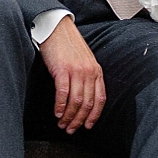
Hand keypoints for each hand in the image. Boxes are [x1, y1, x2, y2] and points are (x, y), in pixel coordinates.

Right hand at [38, 17, 106, 132]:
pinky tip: (56, 112)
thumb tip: (83, 98)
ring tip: (61, 123)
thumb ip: (87, 77)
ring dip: (68, 116)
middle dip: (79, 120)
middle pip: (87, 103)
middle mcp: (89, 72)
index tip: (87, 126)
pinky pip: (63, 93)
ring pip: (76, 101)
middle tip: (70, 129)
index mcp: (96, 71)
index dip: (94, 115)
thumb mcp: (84, 61)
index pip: (100, 99)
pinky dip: (60, 106)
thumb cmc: (68, 45)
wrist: (57, 28)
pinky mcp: (62, 69)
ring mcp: (76, 70)